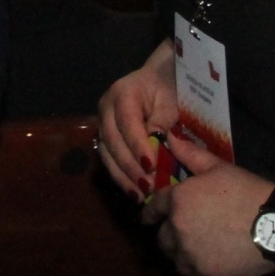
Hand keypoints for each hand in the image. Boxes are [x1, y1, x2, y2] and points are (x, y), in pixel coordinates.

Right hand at [94, 43, 176, 197]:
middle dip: (130, 166)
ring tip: (141, 196)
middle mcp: (106, 108)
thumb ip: (162, 122)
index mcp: (122, 93)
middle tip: (149, 186)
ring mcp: (103, 124)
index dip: (137, 145)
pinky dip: (122, 178)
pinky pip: (110, 160)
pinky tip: (135, 193)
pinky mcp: (106, 138)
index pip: (127, 122)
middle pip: (113, 141)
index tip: (152, 166)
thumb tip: (155, 144)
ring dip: (124, 177)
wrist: (160, 79)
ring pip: (107, 154)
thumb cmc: (169, 89)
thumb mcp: (171, 102)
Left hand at [154, 161, 274, 275]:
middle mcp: (177, 229)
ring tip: (202, 260)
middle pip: (163, 240)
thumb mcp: (219, 167)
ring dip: (187, 262)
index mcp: (177, 201)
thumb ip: (190, 154)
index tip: (148, 221)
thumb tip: (169, 138)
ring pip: (178, 264)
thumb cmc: (249, 191)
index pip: (153, 209)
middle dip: (172, 239)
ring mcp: (190, 255)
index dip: (150, 215)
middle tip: (187, 240)